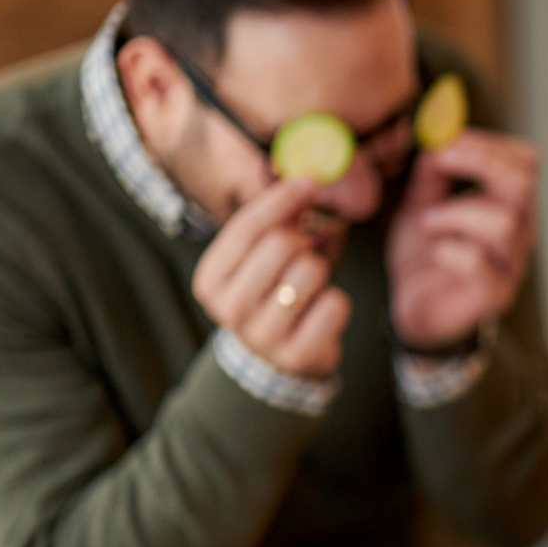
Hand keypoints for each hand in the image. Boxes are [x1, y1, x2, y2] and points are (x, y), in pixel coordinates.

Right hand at [192, 175, 352, 378]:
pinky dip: (337, 303)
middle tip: (306, 253)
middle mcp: (229, 309)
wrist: (274, 364)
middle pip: (282, 244)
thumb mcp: (257, 262)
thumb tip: (304, 182)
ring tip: (309, 290)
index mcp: (211, 280)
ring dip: (320, 272)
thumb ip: (273, 225)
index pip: (247, 227)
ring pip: (311, 271)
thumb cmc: (269, 299)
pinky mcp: (298, 354)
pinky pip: (336, 304)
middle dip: (304, 242)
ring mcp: (263, 335)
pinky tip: (320, 314)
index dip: (282, 200)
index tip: (308, 183)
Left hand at [385, 130, 537, 349]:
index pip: (525, 163)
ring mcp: (510, 264)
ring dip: (457, 212)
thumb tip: (435, 139)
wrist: (415, 309)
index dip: (489, 143)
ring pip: (503, 222)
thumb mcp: (421, 204)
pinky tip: (437, 251)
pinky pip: (481, 264)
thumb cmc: (425, 256)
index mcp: (508, 204)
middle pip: (523, 183)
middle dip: (480, 162)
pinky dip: (453, 251)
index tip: (446, 138)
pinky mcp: (494, 294)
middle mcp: (519, 231)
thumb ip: (431, 175)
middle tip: (440, 159)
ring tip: (428, 222)